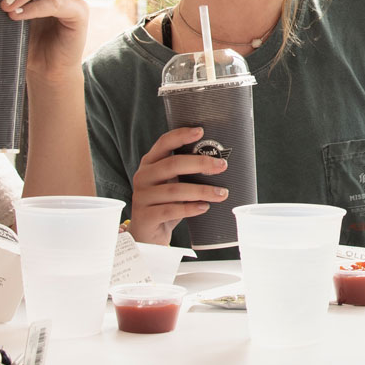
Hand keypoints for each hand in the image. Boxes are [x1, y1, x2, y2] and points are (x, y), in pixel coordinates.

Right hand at [128, 124, 228, 243]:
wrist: (147, 234)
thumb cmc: (166, 204)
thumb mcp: (172, 184)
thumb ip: (186, 172)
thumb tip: (220, 163)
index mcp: (150, 163)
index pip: (163, 143)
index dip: (181, 135)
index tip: (201, 130)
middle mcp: (143, 176)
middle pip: (172, 164)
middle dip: (200, 164)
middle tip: (222, 166)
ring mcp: (142, 196)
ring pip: (174, 190)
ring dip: (202, 191)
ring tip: (222, 193)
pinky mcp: (145, 216)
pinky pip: (171, 210)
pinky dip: (190, 209)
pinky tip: (204, 207)